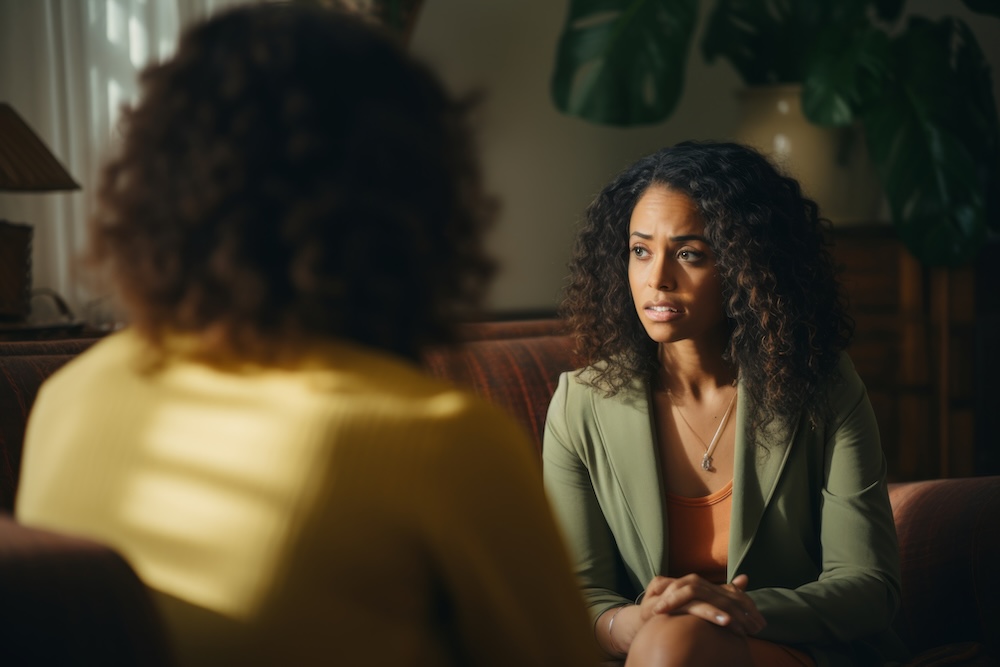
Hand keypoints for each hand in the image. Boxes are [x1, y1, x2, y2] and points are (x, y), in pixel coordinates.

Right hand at [639, 573, 765, 635]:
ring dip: (721, 610)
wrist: (642, 625)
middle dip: (736, 609)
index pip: (723, 591)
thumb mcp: (700, 607)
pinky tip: (723, 621)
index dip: (743, 604)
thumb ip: (721, 593)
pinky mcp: (662, 602)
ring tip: (739, 623)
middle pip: (714, 591)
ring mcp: (670, 590)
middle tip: (755, 626)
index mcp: (695, 585)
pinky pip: (687, 606)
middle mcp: (683, 583)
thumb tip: (745, 578)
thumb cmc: (673, 616)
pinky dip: (706, 612)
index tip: (759, 620)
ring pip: (700, 595)